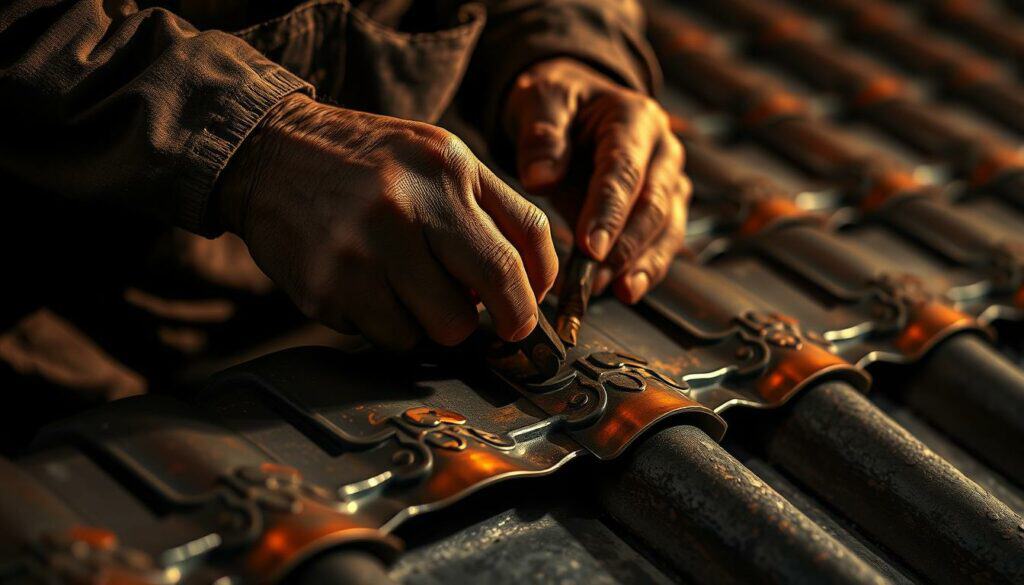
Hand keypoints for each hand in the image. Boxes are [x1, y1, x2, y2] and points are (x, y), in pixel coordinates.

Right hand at [218, 94, 557, 348]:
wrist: (268, 154)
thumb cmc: (364, 162)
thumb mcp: (435, 155)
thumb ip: (488, 207)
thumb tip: (529, 282)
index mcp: (447, 167)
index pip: (526, 238)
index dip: (539, 286)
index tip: (529, 308)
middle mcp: (408, 203)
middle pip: (495, 286)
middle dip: (506, 319)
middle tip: (495, 325)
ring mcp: (364, 248)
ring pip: (443, 327)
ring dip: (437, 322)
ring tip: (411, 290)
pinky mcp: (328, 287)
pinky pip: (390, 336)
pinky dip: (390, 325)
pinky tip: (370, 290)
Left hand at [504, 58, 690, 302]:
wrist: (575, 108)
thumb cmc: (559, 104)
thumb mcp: (540, 101)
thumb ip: (541, 137)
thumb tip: (540, 179)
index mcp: (635, 118)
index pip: (625, 170)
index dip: (609, 212)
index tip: (588, 246)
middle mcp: (662, 150)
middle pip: (654, 204)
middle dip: (626, 246)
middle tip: (597, 277)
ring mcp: (669, 181)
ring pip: (667, 229)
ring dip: (642, 264)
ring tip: (618, 291)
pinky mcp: (665, 208)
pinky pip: (661, 243)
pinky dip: (646, 269)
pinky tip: (626, 290)